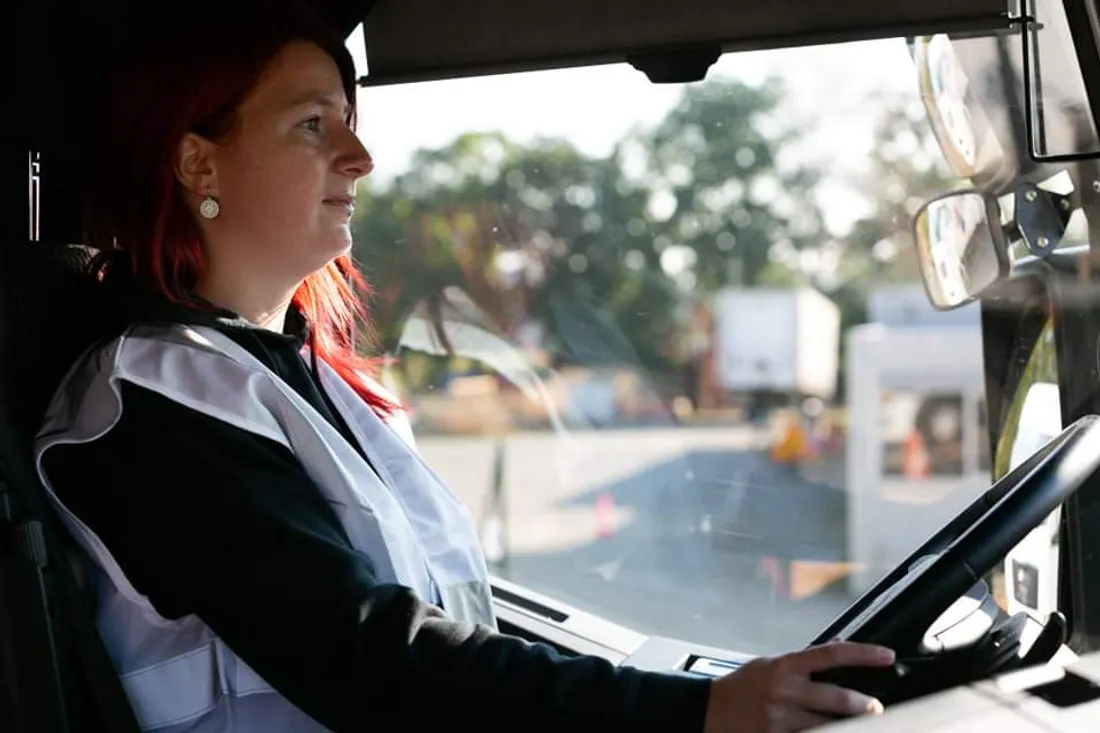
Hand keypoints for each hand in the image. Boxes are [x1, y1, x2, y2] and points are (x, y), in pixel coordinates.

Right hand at [703, 641, 895, 732]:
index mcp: (785, 666)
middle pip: (837, 697)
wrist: (711, 712)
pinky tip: (833, 730)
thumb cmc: (742, 686)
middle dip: (864, 704)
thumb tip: (836, 645)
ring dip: (849, 725)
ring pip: (830, 725)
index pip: (832, 654)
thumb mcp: (770, 664)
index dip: (863, 654)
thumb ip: (803, 660)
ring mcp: (783, 719)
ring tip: (862, 724)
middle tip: (876, 707)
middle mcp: (786, 691)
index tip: (886, 655)